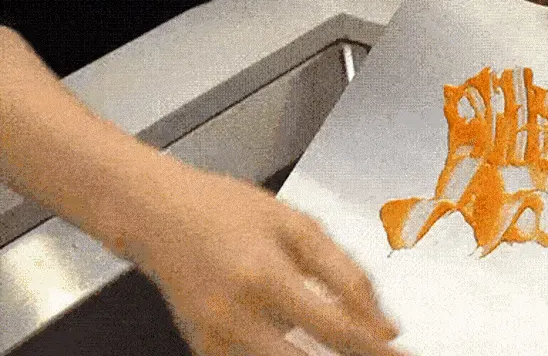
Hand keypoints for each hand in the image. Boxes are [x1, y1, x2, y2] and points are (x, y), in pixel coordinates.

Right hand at [133, 166, 406, 355]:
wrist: (160, 215)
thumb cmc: (227, 210)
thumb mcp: (297, 225)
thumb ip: (346, 272)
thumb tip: (384, 322)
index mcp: (266, 277)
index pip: (338, 330)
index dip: (377, 351)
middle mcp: (237, 319)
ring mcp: (217, 341)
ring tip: (343, 347)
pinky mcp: (205, 351)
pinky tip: (306, 345)